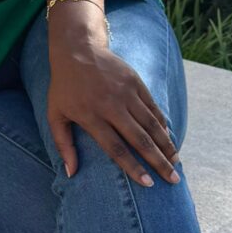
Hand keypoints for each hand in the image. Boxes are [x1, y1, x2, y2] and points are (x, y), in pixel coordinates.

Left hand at [46, 25, 180, 187]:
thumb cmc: (64, 87)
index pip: (116, 148)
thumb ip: (63, 145)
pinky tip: (169, 139)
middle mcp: (111, 106)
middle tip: (173, 179)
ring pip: (151, 124)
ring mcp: (126, 93)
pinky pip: (152, 108)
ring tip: (176, 163)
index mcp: (91, 116)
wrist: (78, 49)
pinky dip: (163, 125)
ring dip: (166, 145)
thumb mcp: (55, 115)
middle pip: (140, 139)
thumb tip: (70, 173)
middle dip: (158, 162)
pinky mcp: (135, 82)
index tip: (148, 183)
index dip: (133, 167)